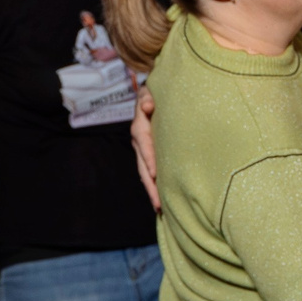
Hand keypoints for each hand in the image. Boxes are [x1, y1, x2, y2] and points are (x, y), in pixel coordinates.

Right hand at [130, 87, 161, 213]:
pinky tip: (162, 201)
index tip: (156, 173)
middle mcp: (139, 142)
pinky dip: (155, 186)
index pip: (144, 144)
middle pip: (142, 167)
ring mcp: (143, 151)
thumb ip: (148, 96)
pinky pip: (150, 173)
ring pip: (145, 174)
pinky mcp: (149, 156)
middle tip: (158, 204)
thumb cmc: (153, 94)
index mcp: (140, 127)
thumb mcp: (150, 91)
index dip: (149, 158)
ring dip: (152, 191)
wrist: (151, 97)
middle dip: (150, 185)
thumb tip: (148, 105)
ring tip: (160, 209)